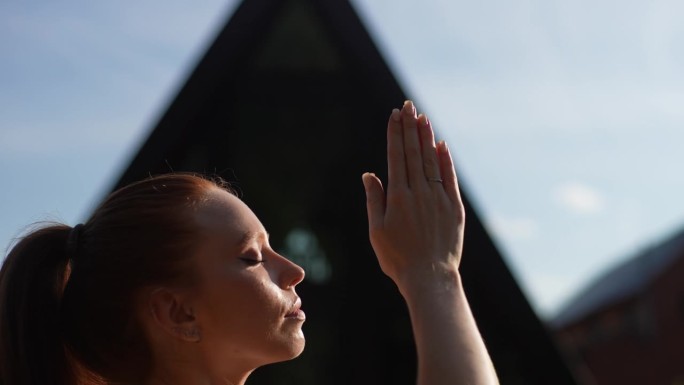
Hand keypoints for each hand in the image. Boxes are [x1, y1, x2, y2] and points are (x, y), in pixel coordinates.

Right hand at [362, 100, 464, 290]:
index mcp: (398, 197)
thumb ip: (375, 199)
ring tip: (423, 117)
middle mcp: (419, 192)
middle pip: (413, 153)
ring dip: (426, 137)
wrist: (430, 278)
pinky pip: (449, 177)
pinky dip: (446, 160)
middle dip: (410, 127)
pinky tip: (441, 144)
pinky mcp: (454, 207)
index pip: (396, 156)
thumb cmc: (398, 258)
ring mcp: (439, 198)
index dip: (395, 134)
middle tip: (408, 106)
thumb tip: (370, 174)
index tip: (395, 115)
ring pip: (431, 161)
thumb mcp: (377, 231)